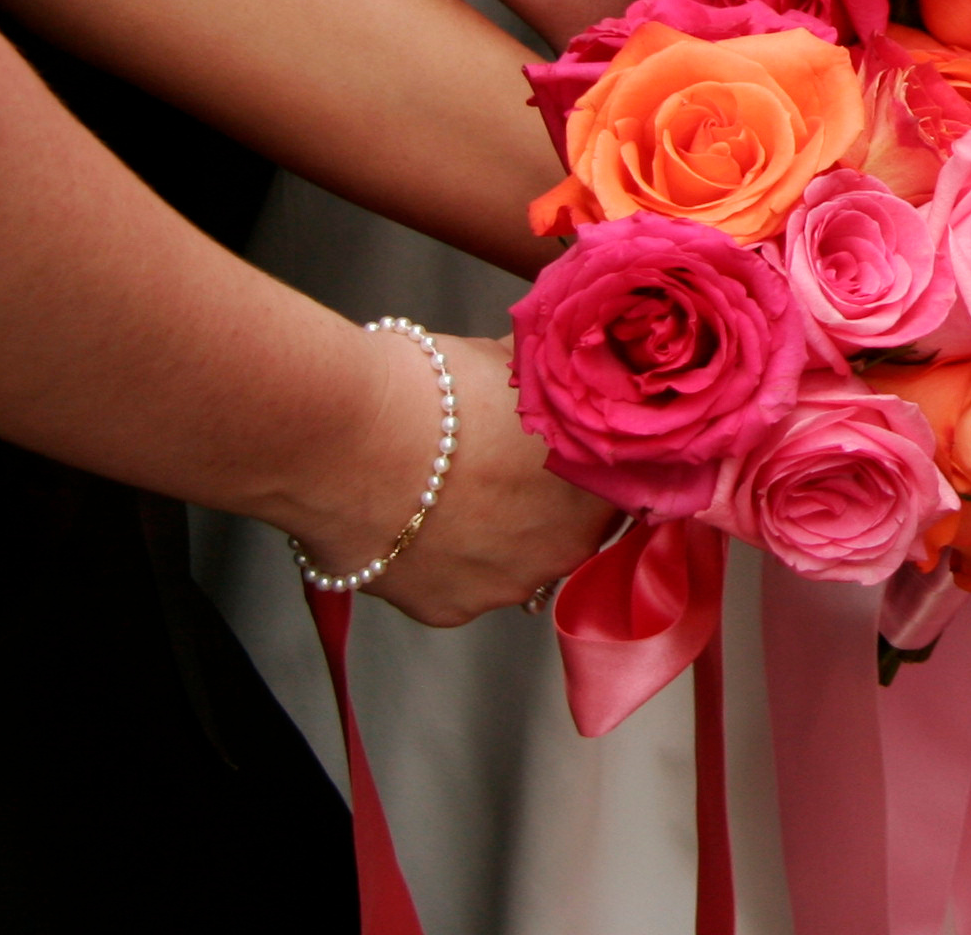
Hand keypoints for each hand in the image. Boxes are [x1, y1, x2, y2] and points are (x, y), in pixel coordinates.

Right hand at [350, 335, 614, 627]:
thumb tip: (565, 361)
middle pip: (570, 528)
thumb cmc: (439, 392)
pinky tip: (418, 523)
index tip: (563, 449)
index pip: (621, 483)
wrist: (349, 441)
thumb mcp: (517, 362)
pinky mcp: (451, 610)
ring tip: (453, 493)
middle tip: (500, 468)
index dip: (590, 463)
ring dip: (496, 534)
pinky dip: (444, 561)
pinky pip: (461, 587)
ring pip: (517, 562)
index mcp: (597, 482)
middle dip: (543, 502)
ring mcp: (509, 585)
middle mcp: (566, 545)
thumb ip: (553, 379)